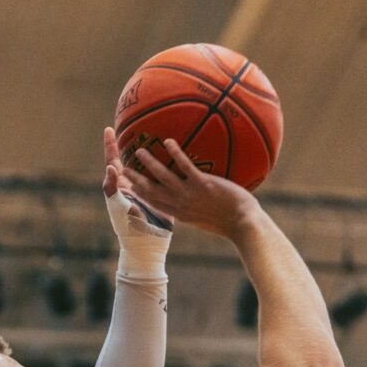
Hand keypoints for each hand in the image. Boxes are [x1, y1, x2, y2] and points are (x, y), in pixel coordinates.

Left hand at [102, 127, 171, 226]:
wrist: (146, 244)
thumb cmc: (129, 226)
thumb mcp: (119, 206)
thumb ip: (112, 187)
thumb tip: (111, 166)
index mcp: (120, 186)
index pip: (113, 161)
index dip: (110, 145)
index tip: (109, 129)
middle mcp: (131, 186)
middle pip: (128, 160)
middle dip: (128, 144)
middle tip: (133, 125)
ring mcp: (145, 191)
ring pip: (144, 167)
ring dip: (147, 152)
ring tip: (151, 136)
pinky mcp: (159, 196)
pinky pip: (160, 177)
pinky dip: (164, 166)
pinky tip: (171, 156)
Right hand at [124, 139, 259, 239]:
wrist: (243, 224)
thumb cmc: (230, 222)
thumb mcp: (206, 219)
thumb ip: (196, 211)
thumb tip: (194, 203)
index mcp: (181, 214)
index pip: (155, 204)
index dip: (140, 194)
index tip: (130, 186)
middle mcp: (181, 205)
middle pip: (152, 191)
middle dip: (136, 179)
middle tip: (124, 168)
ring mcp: (190, 195)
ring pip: (164, 177)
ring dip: (150, 164)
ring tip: (140, 151)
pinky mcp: (203, 185)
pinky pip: (186, 167)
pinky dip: (176, 154)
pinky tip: (168, 142)